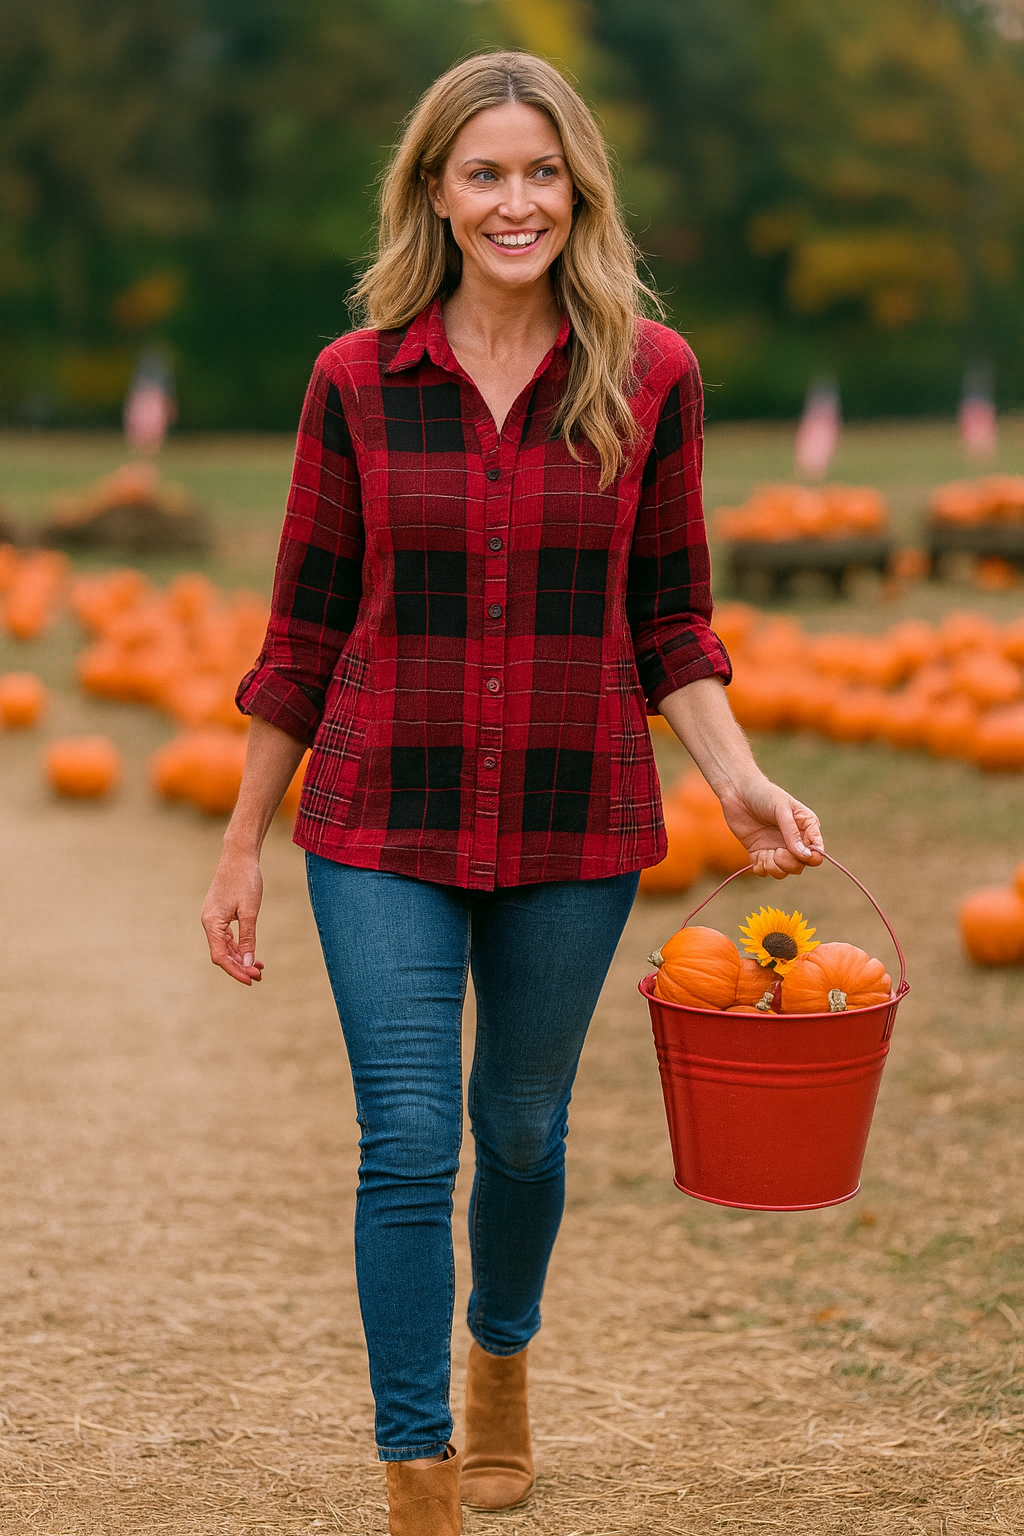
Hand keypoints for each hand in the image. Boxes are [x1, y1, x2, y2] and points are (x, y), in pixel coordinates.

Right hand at [201, 849, 264, 983]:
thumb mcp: (250, 912)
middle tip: (259, 976)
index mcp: (211, 923)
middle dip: (239, 966)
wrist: (239, 856)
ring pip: (224, 946)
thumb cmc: (245, 880)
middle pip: (221, 954)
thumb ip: (248, 939)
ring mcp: (213, 918)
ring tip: (259, 968)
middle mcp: (208, 922)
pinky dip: (238, 946)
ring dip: (240, 958)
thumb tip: (248, 964)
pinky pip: (226, 936)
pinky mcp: (219, 914)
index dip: (235, 971)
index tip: (251, 980)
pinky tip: (251, 953)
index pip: (220, 956)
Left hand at [718, 774, 823, 879]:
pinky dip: (761, 868)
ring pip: (783, 871)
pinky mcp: (759, 852)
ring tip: (764, 855)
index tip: (799, 855)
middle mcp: (793, 840)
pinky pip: (764, 870)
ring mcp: (776, 847)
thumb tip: (805, 855)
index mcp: (806, 827)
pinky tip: (756, 857)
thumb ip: (792, 832)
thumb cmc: (763, 794)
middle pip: (799, 865)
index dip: (811, 858)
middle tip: (777, 852)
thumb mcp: (781, 808)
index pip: (816, 851)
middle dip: (789, 864)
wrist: (737, 791)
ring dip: (774, 868)